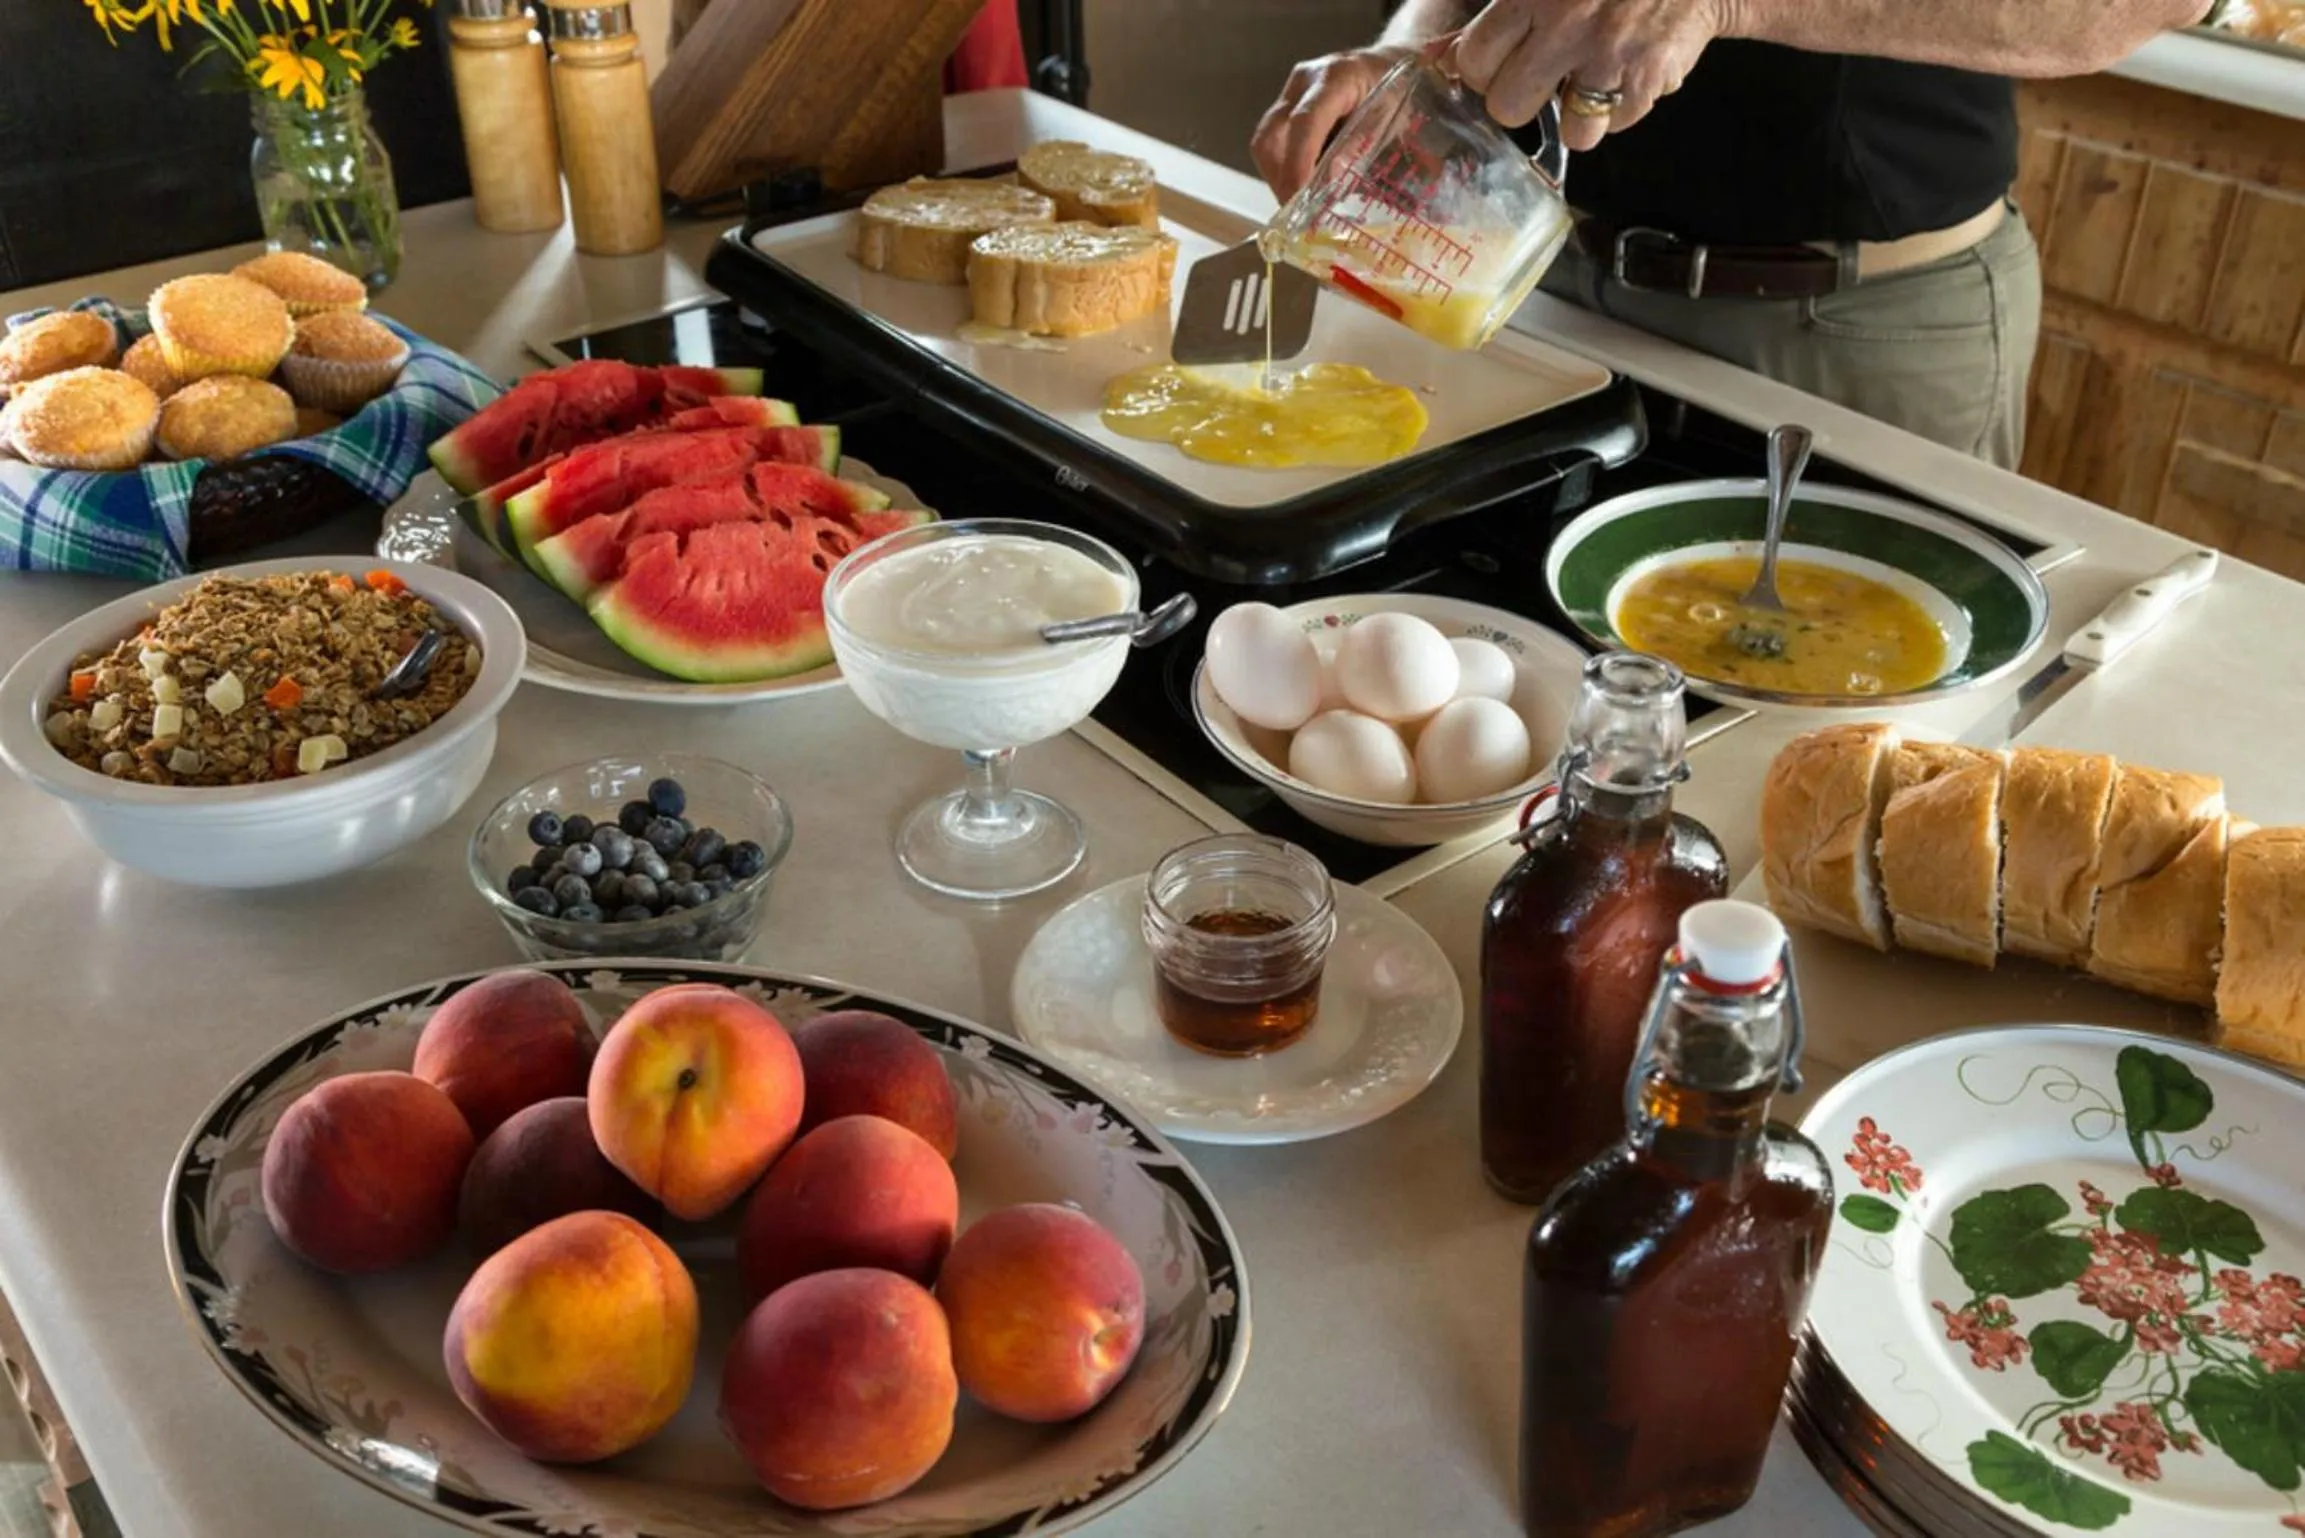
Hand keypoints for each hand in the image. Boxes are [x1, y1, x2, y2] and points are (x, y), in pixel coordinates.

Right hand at [1252, 45, 1417, 201]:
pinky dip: (1285, 169)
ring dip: (1279, 178)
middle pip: (1272, 135)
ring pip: (1267, 142)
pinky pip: (1273, 143)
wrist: (1388, 63)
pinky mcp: (1285, 107)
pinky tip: (1302, 186)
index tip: (1297, 198)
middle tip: (1296, 214)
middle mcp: (1304, 81)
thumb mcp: (1387, 120)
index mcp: (1336, 77)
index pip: (1304, 121)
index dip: (1298, 162)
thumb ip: (1356, 148)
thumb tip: (1326, 185)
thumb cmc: (1395, 90)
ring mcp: (1290, 93)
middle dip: (1280, 178)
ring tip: (1299, 204)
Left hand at [1454, 0, 1724, 150]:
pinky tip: (1630, 71)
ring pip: (1572, 132)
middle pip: (1509, 108)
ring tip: (1595, 79)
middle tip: (1545, 78)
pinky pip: (1618, 125)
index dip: (1484, 71)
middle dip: (1525, 100)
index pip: (1473, 62)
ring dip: (1583, 116)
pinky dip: (1624, 107)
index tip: (1502, 64)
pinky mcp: (1648, 77)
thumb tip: (1438, 59)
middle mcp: (1567, 26)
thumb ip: (1496, 18)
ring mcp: (1609, 55)